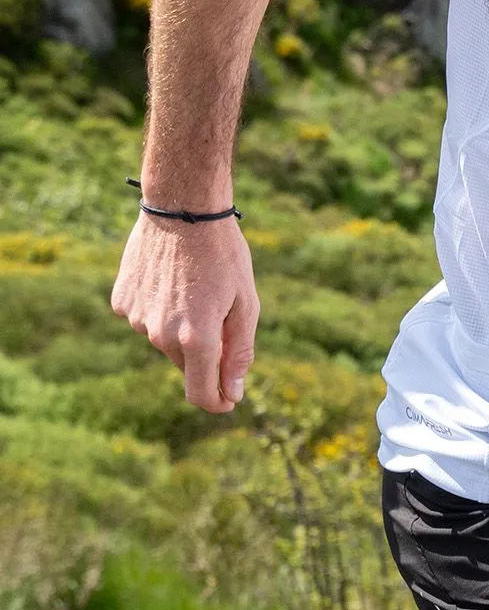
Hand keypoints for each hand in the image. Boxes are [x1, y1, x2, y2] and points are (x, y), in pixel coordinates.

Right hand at [110, 212, 259, 412]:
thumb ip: (240, 351)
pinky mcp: (122, 301)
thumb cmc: (223, 253)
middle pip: (186, 363)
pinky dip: (160, 307)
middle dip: (206, 352)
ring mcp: (137, 318)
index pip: (199, 392)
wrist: (183, 208)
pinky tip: (171, 278)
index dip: (216, 401)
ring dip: (182, 325)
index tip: (229, 399)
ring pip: (164, 339)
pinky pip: (144, 316)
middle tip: (221, 311)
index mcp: (196, 337)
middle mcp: (161, 334)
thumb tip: (234, 393)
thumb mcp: (245, 300)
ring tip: (196, 285)